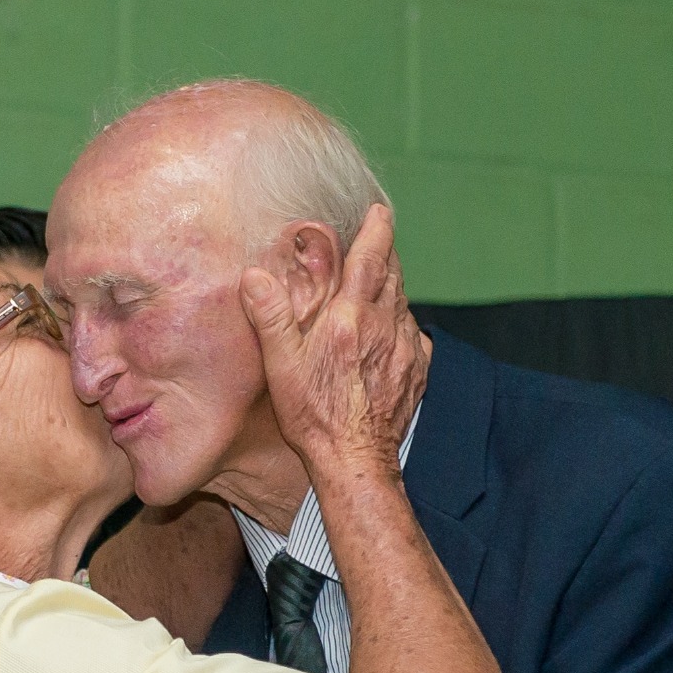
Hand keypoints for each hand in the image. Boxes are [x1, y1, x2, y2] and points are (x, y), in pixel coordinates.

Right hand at [243, 204, 426, 480]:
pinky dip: (401, 323)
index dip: (376, 230)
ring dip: (392, 287)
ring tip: (377, 284)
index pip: (371, 258)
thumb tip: (254, 275)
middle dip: (385, 253)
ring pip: (404, 303)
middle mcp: (384, 327)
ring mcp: (406, 349)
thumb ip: (270, 317)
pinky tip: (387, 333)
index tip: (379, 211)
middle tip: (375, 240)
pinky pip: (414, 334)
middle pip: (393, 274)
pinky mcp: (417, 371)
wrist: (355, 460)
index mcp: (350, 319)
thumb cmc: (314, 416)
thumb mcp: (282, 367)